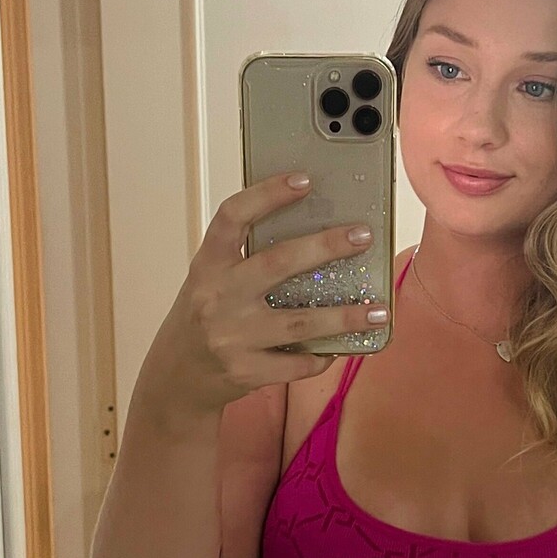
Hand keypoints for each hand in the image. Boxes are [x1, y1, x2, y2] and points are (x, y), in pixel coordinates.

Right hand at [146, 171, 386, 415]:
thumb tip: (315, 232)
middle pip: (278, 263)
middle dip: (326, 246)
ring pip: (300, 321)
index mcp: (208, 266)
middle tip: (362, 236)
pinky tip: (343, 347)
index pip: (233, 217)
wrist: (177, 377)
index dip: (267, 194)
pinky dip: (323, 355)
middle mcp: (217, 297)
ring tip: (379, 310)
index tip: (304, 180)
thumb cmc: (205, 316)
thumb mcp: (211, 280)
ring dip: (345, 316)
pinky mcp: (246, 372)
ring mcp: (231, 337)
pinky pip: (298, 362)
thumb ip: (246, 258)